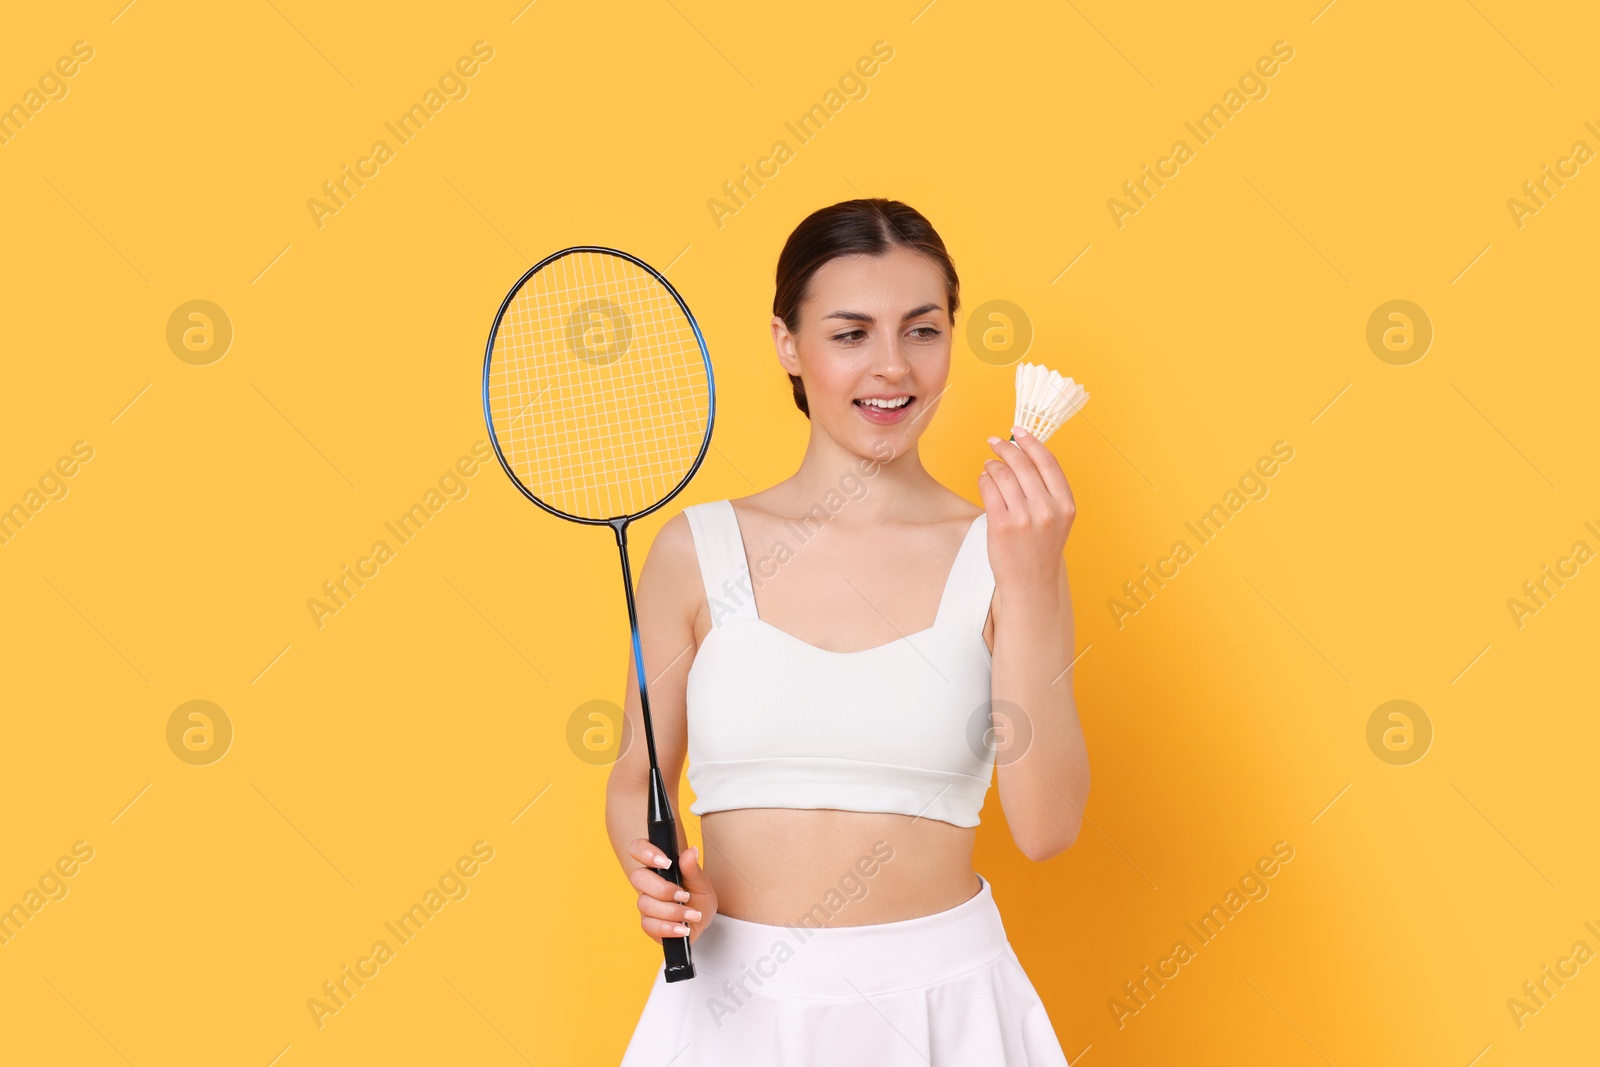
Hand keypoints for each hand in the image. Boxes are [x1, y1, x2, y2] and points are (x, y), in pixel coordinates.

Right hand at [626, 837, 717, 945]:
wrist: (701, 922)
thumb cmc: (698, 898)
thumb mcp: (701, 883)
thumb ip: (693, 869)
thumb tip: (691, 851)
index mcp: (658, 866)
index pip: (638, 849)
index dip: (646, 852)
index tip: (666, 863)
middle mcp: (648, 883)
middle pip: (637, 877)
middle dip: (662, 888)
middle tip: (684, 895)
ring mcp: (646, 903)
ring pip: (645, 904)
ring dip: (672, 911)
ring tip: (692, 915)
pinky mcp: (648, 924)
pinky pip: (649, 925)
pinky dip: (668, 928)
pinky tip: (682, 928)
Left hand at [978, 425, 1075, 591]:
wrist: (1030, 584)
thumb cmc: (1040, 549)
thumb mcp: (1056, 519)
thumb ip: (1046, 490)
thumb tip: (1022, 454)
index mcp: (1065, 504)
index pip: (1048, 462)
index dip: (1031, 442)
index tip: (1018, 431)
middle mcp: (1047, 509)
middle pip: (1023, 464)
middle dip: (1006, 448)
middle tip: (994, 442)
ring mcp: (1024, 517)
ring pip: (1003, 474)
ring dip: (992, 465)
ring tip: (988, 465)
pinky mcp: (1001, 525)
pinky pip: (988, 489)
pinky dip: (984, 479)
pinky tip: (984, 480)